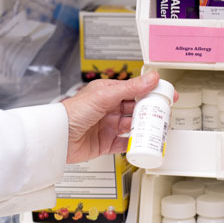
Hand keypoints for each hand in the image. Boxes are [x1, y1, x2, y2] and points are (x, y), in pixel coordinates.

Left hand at [61, 72, 177, 163]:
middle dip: (150, 112)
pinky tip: (142, 143)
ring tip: (156, 129)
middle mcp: (108, 109)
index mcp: (107, 93)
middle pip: (135, 109)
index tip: (165, 95)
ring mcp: (107, 126)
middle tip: (164, 115)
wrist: (58, 136)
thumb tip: (151, 78)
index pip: (134, 90)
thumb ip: (130, 88)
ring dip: (143, 128)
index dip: (151, 92)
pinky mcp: (105, 143)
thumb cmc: (73, 112)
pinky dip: (133, 144)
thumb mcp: (104, 95)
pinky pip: (124, 144)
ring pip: (132, 126)